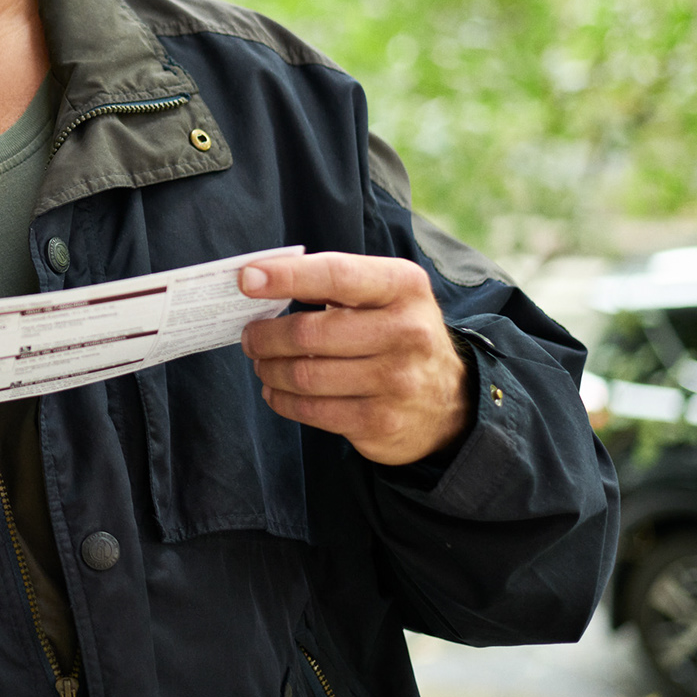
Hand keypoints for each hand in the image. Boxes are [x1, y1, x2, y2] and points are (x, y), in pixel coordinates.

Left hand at [239, 252, 469, 466]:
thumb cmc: (397, 333)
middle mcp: (406, 332)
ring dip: (269, 368)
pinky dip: (282, 399)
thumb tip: (259, 280)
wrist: (450, 400)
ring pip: (304, 374)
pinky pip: (311, 410)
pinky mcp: (381, 421)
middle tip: (250, 336)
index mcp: (403, 287)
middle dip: (265, 335)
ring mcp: (397, 381)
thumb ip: (333, 281)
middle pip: (309, 332)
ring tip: (262, 363)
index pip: (336, 275)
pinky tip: (276, 390)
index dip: (286, 276)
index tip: (247, 279)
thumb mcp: (384, 294)